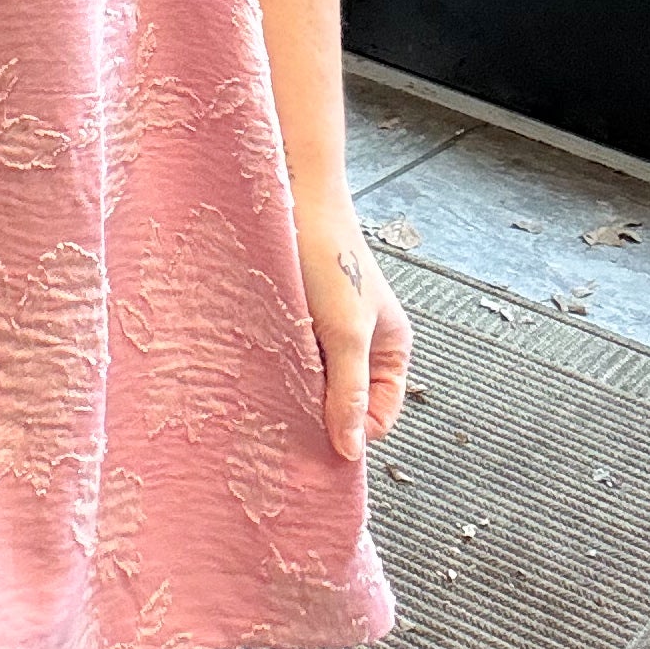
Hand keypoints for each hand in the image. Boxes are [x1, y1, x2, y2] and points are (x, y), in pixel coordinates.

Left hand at [292, 188, 411, 463]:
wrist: (289, 200)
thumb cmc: (329, 256)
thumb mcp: (346, 333)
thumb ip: (349, 392)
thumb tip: (352, 449)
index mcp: (390, 348)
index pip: (379, 415)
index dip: (353, 432)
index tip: (318, 443)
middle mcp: (361, 343)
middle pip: (343, 401)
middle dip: (319, 411)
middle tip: (287, 417)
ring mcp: (327, 331)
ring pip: (312, 381)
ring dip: (294, 388)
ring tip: (271, 387)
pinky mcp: (297, 319)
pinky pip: (290, 358)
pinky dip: (278, 366)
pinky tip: (260, 364)